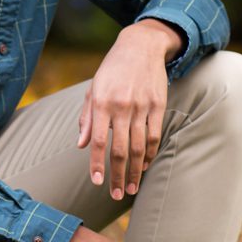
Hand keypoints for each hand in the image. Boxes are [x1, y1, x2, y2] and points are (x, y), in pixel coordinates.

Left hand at [75, 20, 179, 199]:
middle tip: (116, 195)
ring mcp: (142, 106)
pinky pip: (154, 136)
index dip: (97, 164)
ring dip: (135, 171)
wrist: (140, 46)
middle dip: (117, 175)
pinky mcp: (158, 105)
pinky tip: (144, 166)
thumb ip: (87, 118)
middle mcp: (122, 106)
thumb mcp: (93, 89)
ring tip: (131, 187)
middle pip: (120, 149)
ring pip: (139, 147)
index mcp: (102, 103)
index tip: (96, 182)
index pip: (99, 141)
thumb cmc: (112, 70)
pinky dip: (150, 154)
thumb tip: (82, 145)